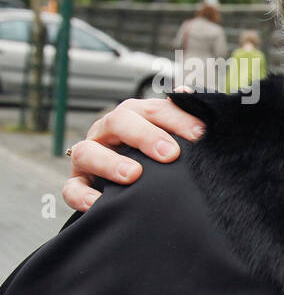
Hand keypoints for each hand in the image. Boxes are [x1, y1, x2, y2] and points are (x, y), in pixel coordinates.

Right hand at [63, 97, 207, 211]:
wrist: (131, 187)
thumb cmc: (157, 157)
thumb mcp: (171, 137)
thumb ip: (179, 118)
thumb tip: (187, 91)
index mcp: (135, 117)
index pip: (154, 109)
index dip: (176, 118)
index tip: (200, 134)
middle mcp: (109, 132)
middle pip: (119, 121)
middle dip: (145, 135)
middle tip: (171, 154)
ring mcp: (89, 156)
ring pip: (88, 152)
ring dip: (110, 162)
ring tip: (133, 174)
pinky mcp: (78, 182)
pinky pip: (72, 188)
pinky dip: (81, 195)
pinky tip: (98, 203)